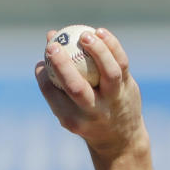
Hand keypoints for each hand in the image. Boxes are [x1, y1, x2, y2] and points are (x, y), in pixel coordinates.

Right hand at [34, 27, 147, 158]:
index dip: (43, 75)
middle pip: (76, 87)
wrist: (120, 138)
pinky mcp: (128, 88)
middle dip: (62, 65)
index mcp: (71, 119)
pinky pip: (121, 64)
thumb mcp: (67, 109)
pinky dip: (112, 46)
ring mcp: (113, 100)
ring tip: (84, 35)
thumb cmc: (86, 118)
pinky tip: (100, 32)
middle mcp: (93, 112)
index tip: (41, 58)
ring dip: (97, 51)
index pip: (52, 94)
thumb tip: (47, 49)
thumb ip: (56, 83)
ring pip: (107, 73)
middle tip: (53, 45)